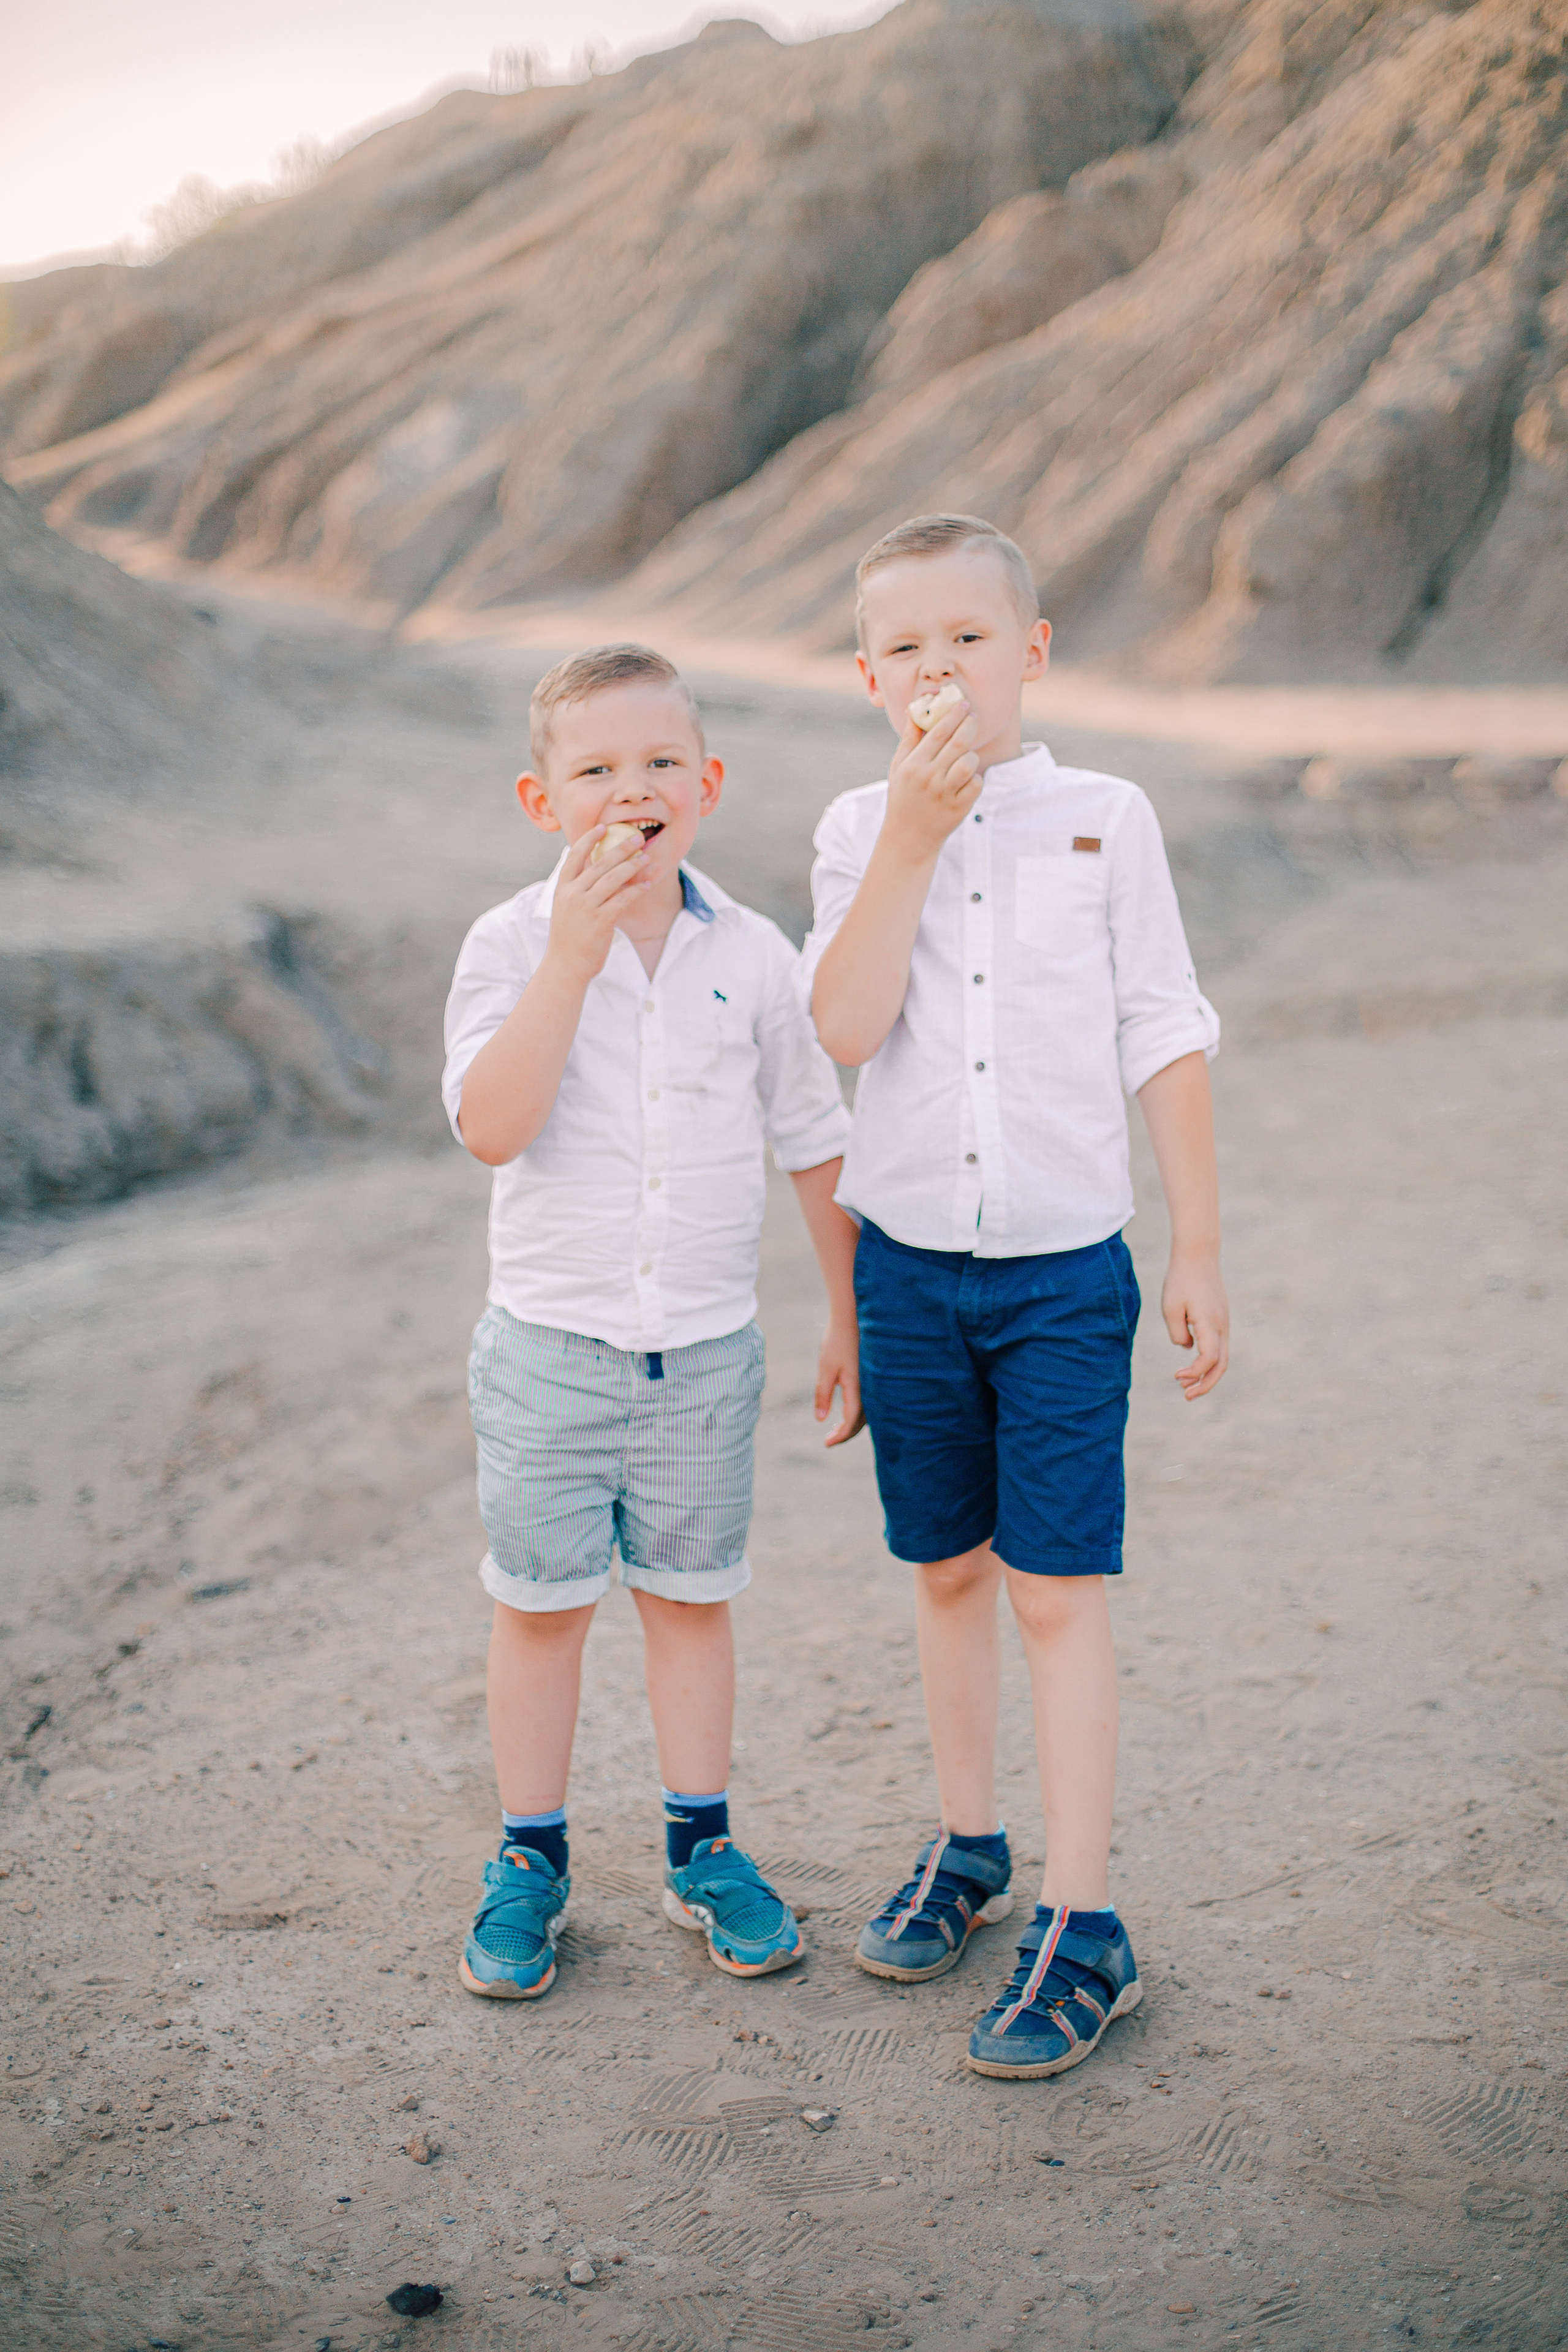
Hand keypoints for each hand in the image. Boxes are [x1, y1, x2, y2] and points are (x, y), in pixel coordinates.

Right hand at [546, 825, 646, 982]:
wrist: (565, 966)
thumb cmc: (569, 937)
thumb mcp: (566, 908)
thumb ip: (577, 889)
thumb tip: (593, 870)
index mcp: (562, 888)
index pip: (575, 855)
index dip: (590, 839)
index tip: (603, 826)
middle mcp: (572, 894)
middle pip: (599, 863)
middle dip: (621, 848)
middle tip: (638, 838)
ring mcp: (586, 907)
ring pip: (613, 878)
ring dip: (633, 866)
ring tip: (647, 858)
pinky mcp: (601, 921)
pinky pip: (623, 899)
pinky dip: (637, 890)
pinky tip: (648, 884)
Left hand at [814, 1316, 865, 1446]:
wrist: (852, 1318)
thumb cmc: (836, 1342)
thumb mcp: (825, 1368)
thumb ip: (823, 1394)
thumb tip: (820, 1419)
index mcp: (858, 1389)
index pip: (850, 1422)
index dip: (839, 1436)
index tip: (826, 1444)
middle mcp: (870, 1389)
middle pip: (861, 1422)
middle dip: (846, 1434)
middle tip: (829, 1441)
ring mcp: (874, 1384)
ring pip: (867, 1414)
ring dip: (853, 1425)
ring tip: (836, 1430)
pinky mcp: (873, 1378)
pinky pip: (870, 1403)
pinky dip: (859, 1413)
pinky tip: (848, 1412)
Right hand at [882, 696, 981, 861]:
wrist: (908, 838)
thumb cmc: (903, 798)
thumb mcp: (898, 768)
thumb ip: (909, 740)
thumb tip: (915, 711)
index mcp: (913, 765)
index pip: (937, 732)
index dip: (953, 715)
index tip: (963, 704)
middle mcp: (929, 778)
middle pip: (958, 742)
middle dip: (969, 725)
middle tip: (973, 719)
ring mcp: (945, 794)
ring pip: (970, 762)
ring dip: (972, 756)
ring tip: (967, 756)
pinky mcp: (959, 808)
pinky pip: (977, 784)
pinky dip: (975, 779)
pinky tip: (967, 780)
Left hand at [1162, 1252, 1228, 1398]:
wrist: (1198, 1256)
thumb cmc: (1180, 1280)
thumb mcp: (1170, 1308)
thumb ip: (1177, 1333)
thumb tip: (1187, 1348)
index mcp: (1209, 1323)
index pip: (1209, 1359)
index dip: (1195, 1373)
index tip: (1177, 1376)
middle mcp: (1221, 1326)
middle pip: (1221, 1365)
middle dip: (1205, 1384)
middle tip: (1186, 1396)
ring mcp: (1224, 1323)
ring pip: (1222, 1357)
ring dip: (1206, 1374)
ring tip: (1184, 1384)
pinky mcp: (1220, 1319)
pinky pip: (1218, 1346)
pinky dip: (1207, 1360)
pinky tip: (1189, 1362)